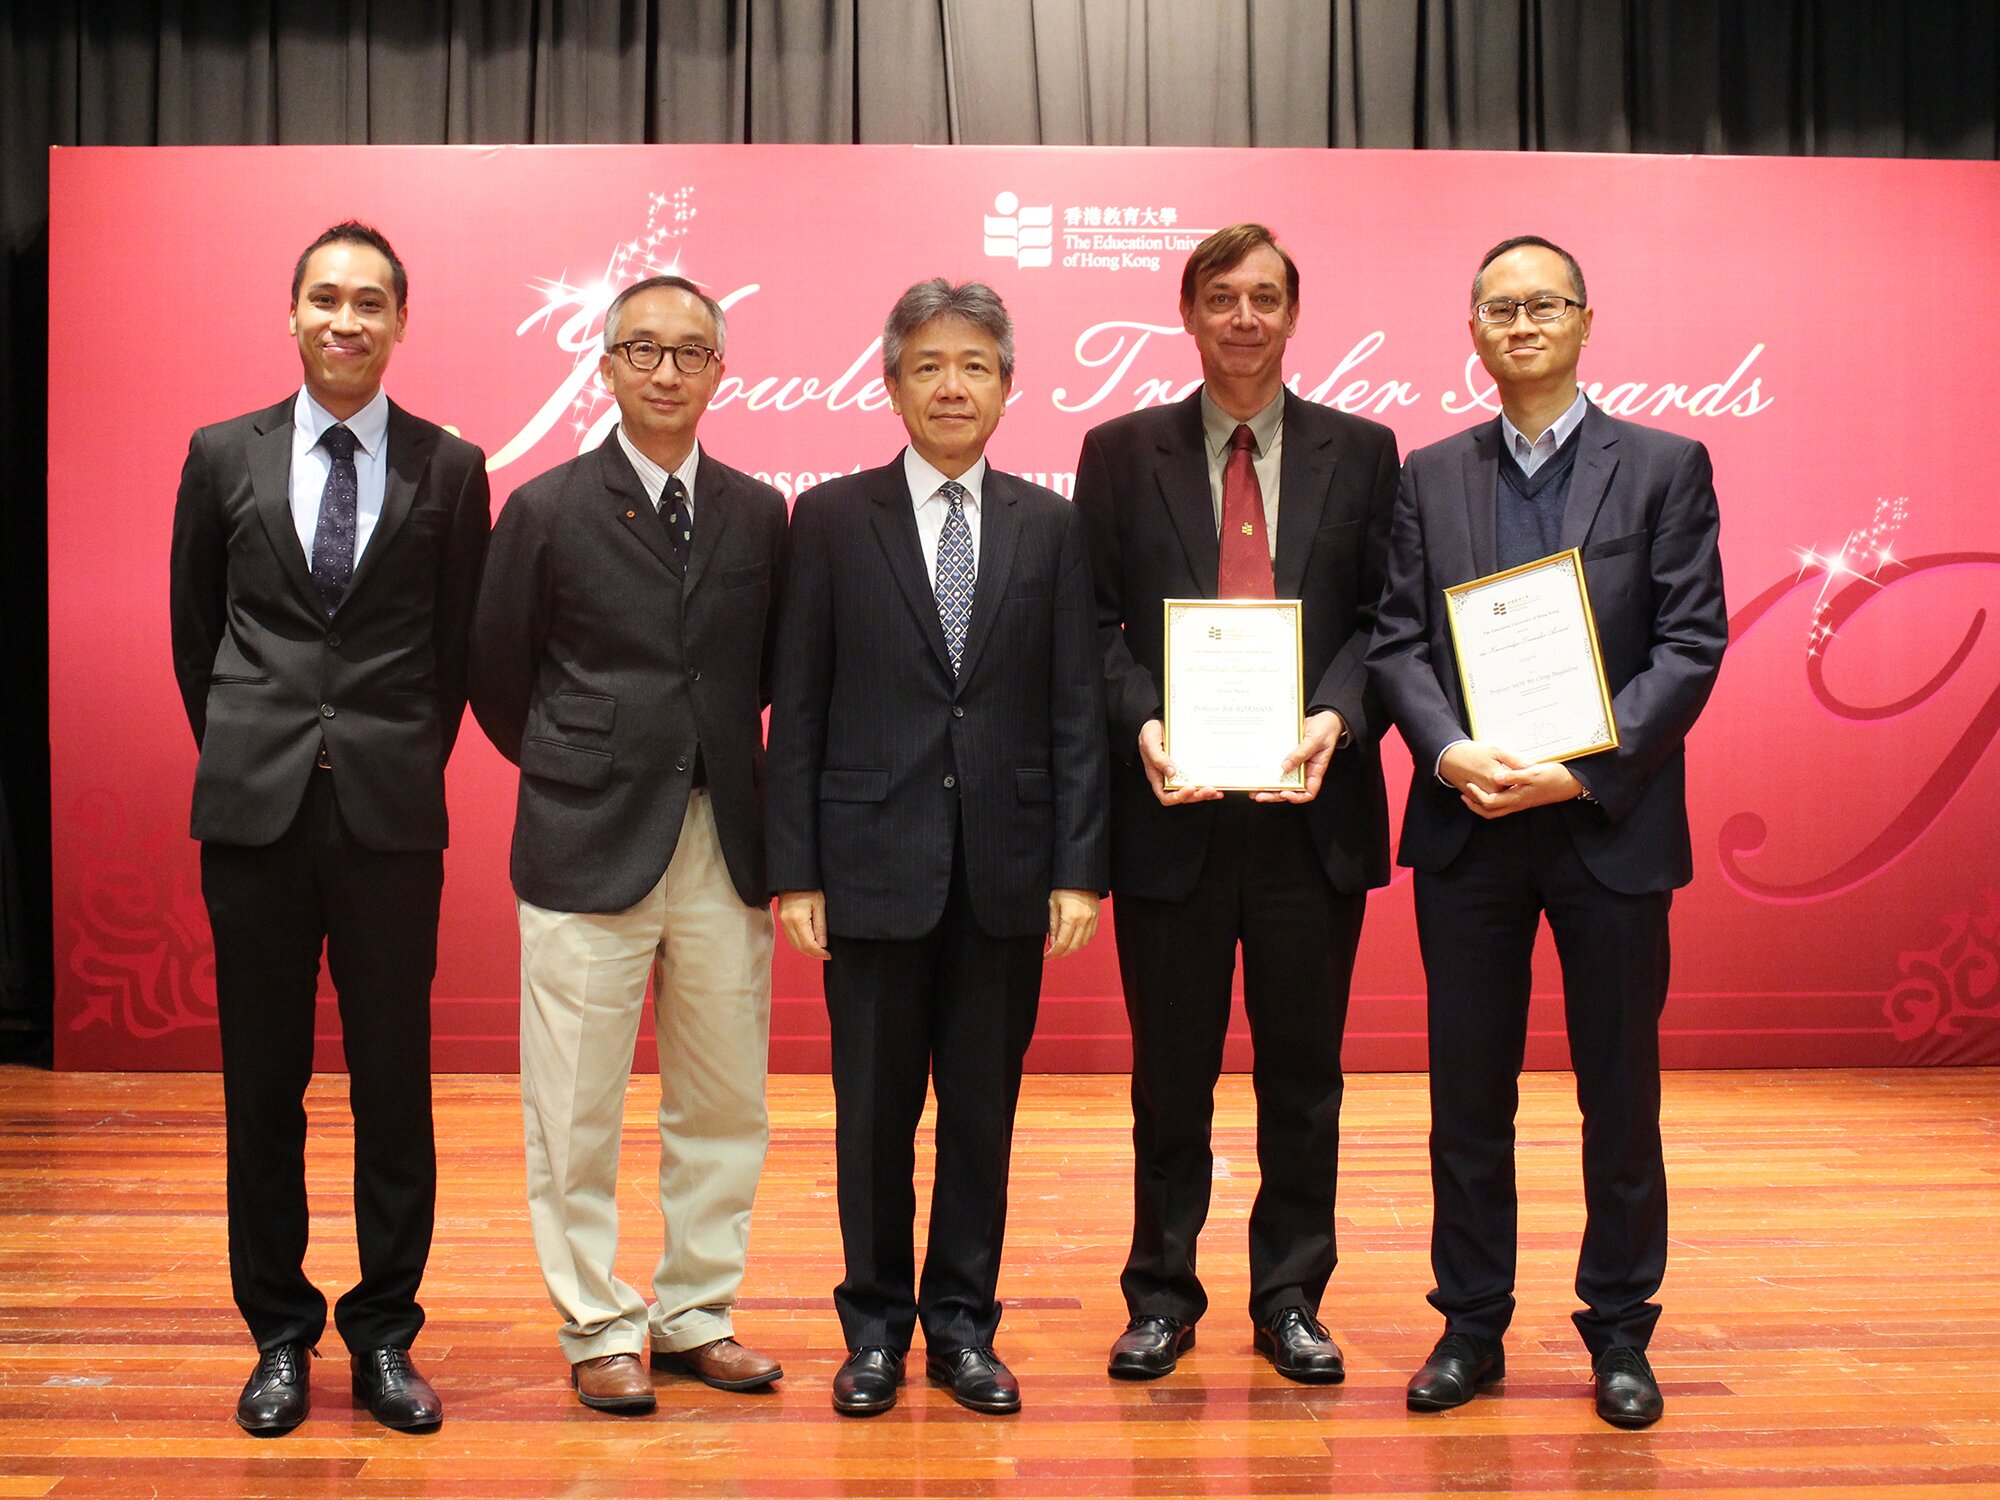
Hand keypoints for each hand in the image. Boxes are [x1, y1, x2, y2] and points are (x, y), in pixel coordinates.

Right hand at [777, 889, 829, 958]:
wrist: (795, 877)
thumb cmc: (810, 887)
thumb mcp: (820, 905)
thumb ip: (821, 926)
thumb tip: (823, 944)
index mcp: (797, 919)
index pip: (808, 944)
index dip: (819, 953)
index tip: (829, 955)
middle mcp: (787, 922)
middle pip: (800, 947)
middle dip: (813, 954)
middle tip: (826, 955)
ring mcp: (783, 921)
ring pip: (794, 944)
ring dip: (806, 950)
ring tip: (819, 951)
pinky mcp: (782, 919)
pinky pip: (790, 937)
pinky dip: (800, 943)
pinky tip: (809, 942)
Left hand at [1046, 889, 1099, 957]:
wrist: (1080, 874)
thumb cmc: (1063, 886)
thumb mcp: (1052, 904)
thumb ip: (1053, 925)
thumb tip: (1052, 943)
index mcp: (1071, 918)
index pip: (1062, 943)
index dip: (1053, 953)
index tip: (1047, 956)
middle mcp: (1084, 921)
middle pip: (1073, 946)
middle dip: (1062, 954)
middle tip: (1053, 955)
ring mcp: (1092, 919)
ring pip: (1083, 943)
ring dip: (1072, 949)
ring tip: (1062, 949)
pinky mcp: (1097, 916)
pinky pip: (1091, 935)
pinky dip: (1082, 942)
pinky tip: (1074, 941)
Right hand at [1138, 719, 1221, 804]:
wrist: (1158, 724)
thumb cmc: (1150, 735)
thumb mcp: (1149, 743)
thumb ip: (1158, 759)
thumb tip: (1171, 773)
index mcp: (1157, 777)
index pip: (1166, 796)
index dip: (1178, 797)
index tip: (1189, 788)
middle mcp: (1169, 779)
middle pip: (1183, 796)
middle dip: (1197, 795)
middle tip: (1209, 789)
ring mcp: (1180, 775)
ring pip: (1193, 791)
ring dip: (1205, 793)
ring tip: (1216, 790)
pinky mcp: (1189, 768)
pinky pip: (1199, 781)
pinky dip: (1208, 784)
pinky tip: (1217, 785)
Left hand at [1252, 709, 1344, 803]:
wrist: (1323, 717)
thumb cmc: (1326, 729)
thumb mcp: (1315, 740)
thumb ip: (1302, 753)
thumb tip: (1286, 766)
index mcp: (1315, 771)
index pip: (1308, 792)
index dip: (1297, 797)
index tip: (1285, 793)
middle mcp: (1304, 770)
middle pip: (1290, 789)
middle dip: (1274, 795)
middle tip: (1260, 795)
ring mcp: (1295, 764)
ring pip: (1281, 781)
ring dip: (1268, 787)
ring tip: (1254, 790)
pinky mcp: (1287, 755)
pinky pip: (1277, 766)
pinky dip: (1267, 771)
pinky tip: (1257, 772)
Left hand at [1439, 741, 1584, 819]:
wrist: (1570, 784)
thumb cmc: (1552, 776)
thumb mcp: (1532, 772)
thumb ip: (1513, 775)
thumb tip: (1495, 778)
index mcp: (1516, 797)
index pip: (1489, 802)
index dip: (1476, 796)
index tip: (1469, 784)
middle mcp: (1516, 804)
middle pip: (1490, 812)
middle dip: (1474, 805)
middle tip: (1463, 795)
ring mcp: (1520, 803)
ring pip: (1497, 811)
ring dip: (1482, 805)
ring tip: (1472, 794)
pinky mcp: (1524, 800)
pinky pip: (1504, 806)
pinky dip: (1493, 802)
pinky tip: (1492, 790)